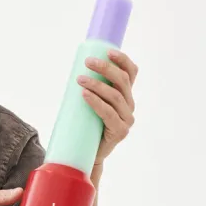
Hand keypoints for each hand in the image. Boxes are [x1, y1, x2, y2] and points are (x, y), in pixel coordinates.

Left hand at [77, 49, 138, 166]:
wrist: (87, 154)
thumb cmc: (85, 126)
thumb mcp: (89, 104)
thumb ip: (89, 89)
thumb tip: (74, 69)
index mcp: (125, 95)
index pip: (131, 73)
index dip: (122, 60)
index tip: (107, 51)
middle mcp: (129, 105)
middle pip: (122, 82)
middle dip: (105, 69)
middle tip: (88, 62)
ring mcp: (127, 119)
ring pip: (115, 96)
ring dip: (97, 84)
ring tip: (80, 79)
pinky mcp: (120, 131)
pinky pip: (109, 113)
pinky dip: (96, 102)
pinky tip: (85, 94)